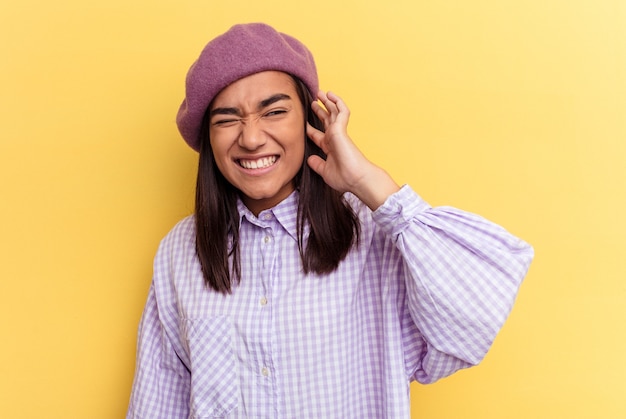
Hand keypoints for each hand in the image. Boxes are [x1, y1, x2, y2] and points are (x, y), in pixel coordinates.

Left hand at [306, 90, 399, 209]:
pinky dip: (337, 102)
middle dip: (320, 111)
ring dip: (327, 102)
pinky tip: (331, 94)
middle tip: (314, 101)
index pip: (318, 135)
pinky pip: (341, 111)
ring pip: (333, 112)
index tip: (305, 122)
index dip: (311, 128)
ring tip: (320, 92)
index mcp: (330, 148)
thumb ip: (317, 164)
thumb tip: (309, 158)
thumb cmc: (345, 178)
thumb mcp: (325, 171)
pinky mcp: (341, 129)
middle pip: (326, 120)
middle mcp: (334, 138)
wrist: (357, 179)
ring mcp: (338, 133)